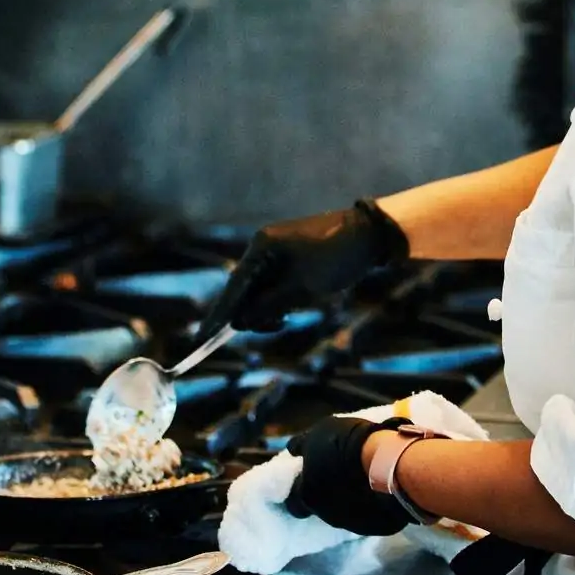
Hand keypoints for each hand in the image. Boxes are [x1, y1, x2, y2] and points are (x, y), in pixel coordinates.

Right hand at [201, 200, 408, 333]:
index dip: (219, 315)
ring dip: (266, 309)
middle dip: (251, 313)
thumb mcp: (302, 288)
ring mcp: (276, 251)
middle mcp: (263, 246)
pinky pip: (273, 285)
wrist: (370, 235)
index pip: (234, 287)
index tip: (203, 338)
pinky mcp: (289, 257)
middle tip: (274, 325)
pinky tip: (287, 311)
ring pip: (259, 290)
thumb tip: (239, 321)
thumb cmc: (336, 258)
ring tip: (284, 320)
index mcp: (262, 246)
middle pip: (244, 289)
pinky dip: (277, 301)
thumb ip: (268, 305)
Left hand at [285, 416, 409, 535]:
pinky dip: (368, 505)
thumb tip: (293, 450)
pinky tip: (375, 490)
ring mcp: (352, 522)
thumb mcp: (318, 434)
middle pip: (320, 510)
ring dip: (347, 500)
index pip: (293, 504)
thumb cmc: (347, 443)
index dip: (298, 492)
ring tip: (358, 482)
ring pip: (344, 514)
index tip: (305, 480)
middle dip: (324, 498)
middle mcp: (326, 514)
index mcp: (308, 495)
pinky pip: (368, 516)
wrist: (386, 459)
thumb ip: (303, 446)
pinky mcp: (375, 527)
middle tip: (333, 480)